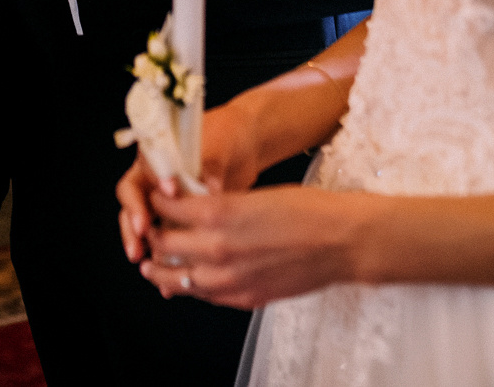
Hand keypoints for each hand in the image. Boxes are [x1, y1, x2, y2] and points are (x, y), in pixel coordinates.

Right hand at [117, 98, 267, 263]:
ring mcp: (166, 201)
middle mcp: (155, 180)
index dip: (150, 187)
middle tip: (140, 241)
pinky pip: (168, 239)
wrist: (244, 144)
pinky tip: (169, 279)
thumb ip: (210, 168)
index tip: (170, 193)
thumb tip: (211, 189)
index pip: (141, 173)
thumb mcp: (217, 147)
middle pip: (133, 204)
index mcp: (155, 156)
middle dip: (133, 225)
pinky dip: (167, 257)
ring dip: (144, 245)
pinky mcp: (181, 218)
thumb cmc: (226, 135)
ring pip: (145, 226)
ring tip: (146, 264)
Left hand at [141, 184, 376, 309]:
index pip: (167, 208)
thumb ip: (219, 205)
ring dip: (161, 268)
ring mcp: (230, 278)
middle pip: (165, 244)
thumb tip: (193, 208)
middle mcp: (217, 248)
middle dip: (154, 235)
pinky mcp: (245, 298)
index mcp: (219, 214)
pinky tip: (185, 282)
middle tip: (150, 228)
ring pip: (177, 278)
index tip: (155, 198)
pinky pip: (204, 295)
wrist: (344, 241)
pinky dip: (189, 287)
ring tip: (150, 263)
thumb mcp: (254, 195)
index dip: (157, 201)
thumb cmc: (308, 209)